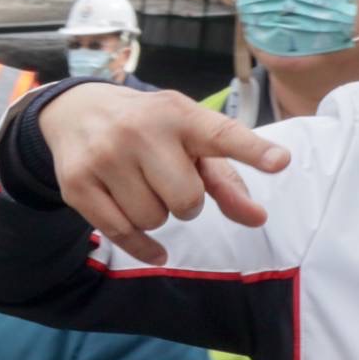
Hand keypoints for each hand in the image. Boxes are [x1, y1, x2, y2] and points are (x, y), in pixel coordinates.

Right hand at [35, 85, 289, 265]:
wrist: (77, 112)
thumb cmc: (151, 131)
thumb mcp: (189, 142)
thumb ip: (227, 181)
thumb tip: (257, 219)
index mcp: (179, 114)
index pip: (222, 135)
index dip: (253, 151)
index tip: (281, 162)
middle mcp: (140, 130)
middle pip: (187, 201)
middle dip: (185, 202)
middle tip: (169, 180)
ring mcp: (105, 156)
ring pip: (154, 220)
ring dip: (157, 215)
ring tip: (142, 187)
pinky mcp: (78, 184)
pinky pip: (122, 235)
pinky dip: (142, 247)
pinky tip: (151, 245)